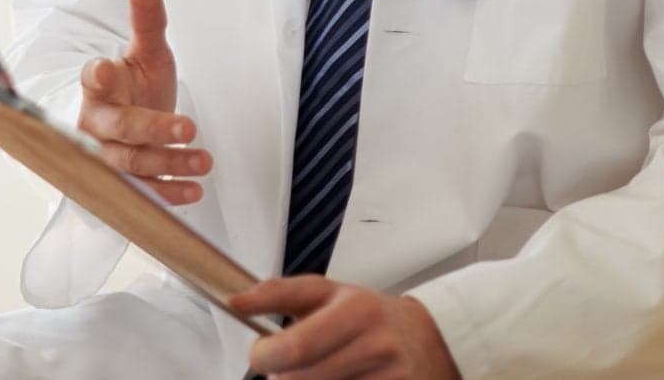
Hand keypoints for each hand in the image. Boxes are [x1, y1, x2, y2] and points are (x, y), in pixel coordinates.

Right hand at [76, 0, 209, 203]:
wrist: (130, 122)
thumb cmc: (135, 85)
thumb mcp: (147, 53)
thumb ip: (148, 21)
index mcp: (99, 85)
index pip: (93, 78)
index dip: (98, 76)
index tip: (106, 69)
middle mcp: (95, 123)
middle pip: (119, 127)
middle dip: (152, 129)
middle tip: (189, 127)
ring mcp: (104, 156)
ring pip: (130, 164)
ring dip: (167, 165)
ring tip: (204, 162)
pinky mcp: (120, 182)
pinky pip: (140, 192)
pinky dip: (167, 194)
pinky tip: (193, 192)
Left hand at [233, 277, 456, 379]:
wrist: (428, 340)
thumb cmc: (368, 316)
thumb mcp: (329, 293)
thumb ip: (279, 293)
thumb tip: (234, 301)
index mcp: (356, 311)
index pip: (293, 348)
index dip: (264, 356)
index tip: (261, 352)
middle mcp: (375, 346)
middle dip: (283, 376)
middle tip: (291, 365)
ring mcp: (388, 378)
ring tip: (318, 373)